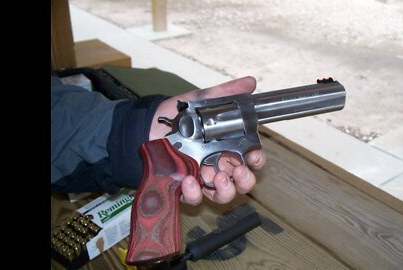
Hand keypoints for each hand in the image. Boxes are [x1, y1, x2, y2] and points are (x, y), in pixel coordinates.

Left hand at [149, 76, 265, 204]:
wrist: (145, 127)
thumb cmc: (176, 117)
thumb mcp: (201, 101)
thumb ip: (225, 94)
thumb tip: (249, 82)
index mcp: (227, 146)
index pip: (250, 158)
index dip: (256, 159)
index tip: (254, 156)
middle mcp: (218, 165)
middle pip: (242, 181)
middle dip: (245, 180)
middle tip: (239, 171)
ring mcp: (202, 178)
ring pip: (223, 194)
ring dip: (226, 190)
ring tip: (219, 177)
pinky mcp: (184, 187)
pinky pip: (195, 197)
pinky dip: (194, 193)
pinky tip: (189, 181)